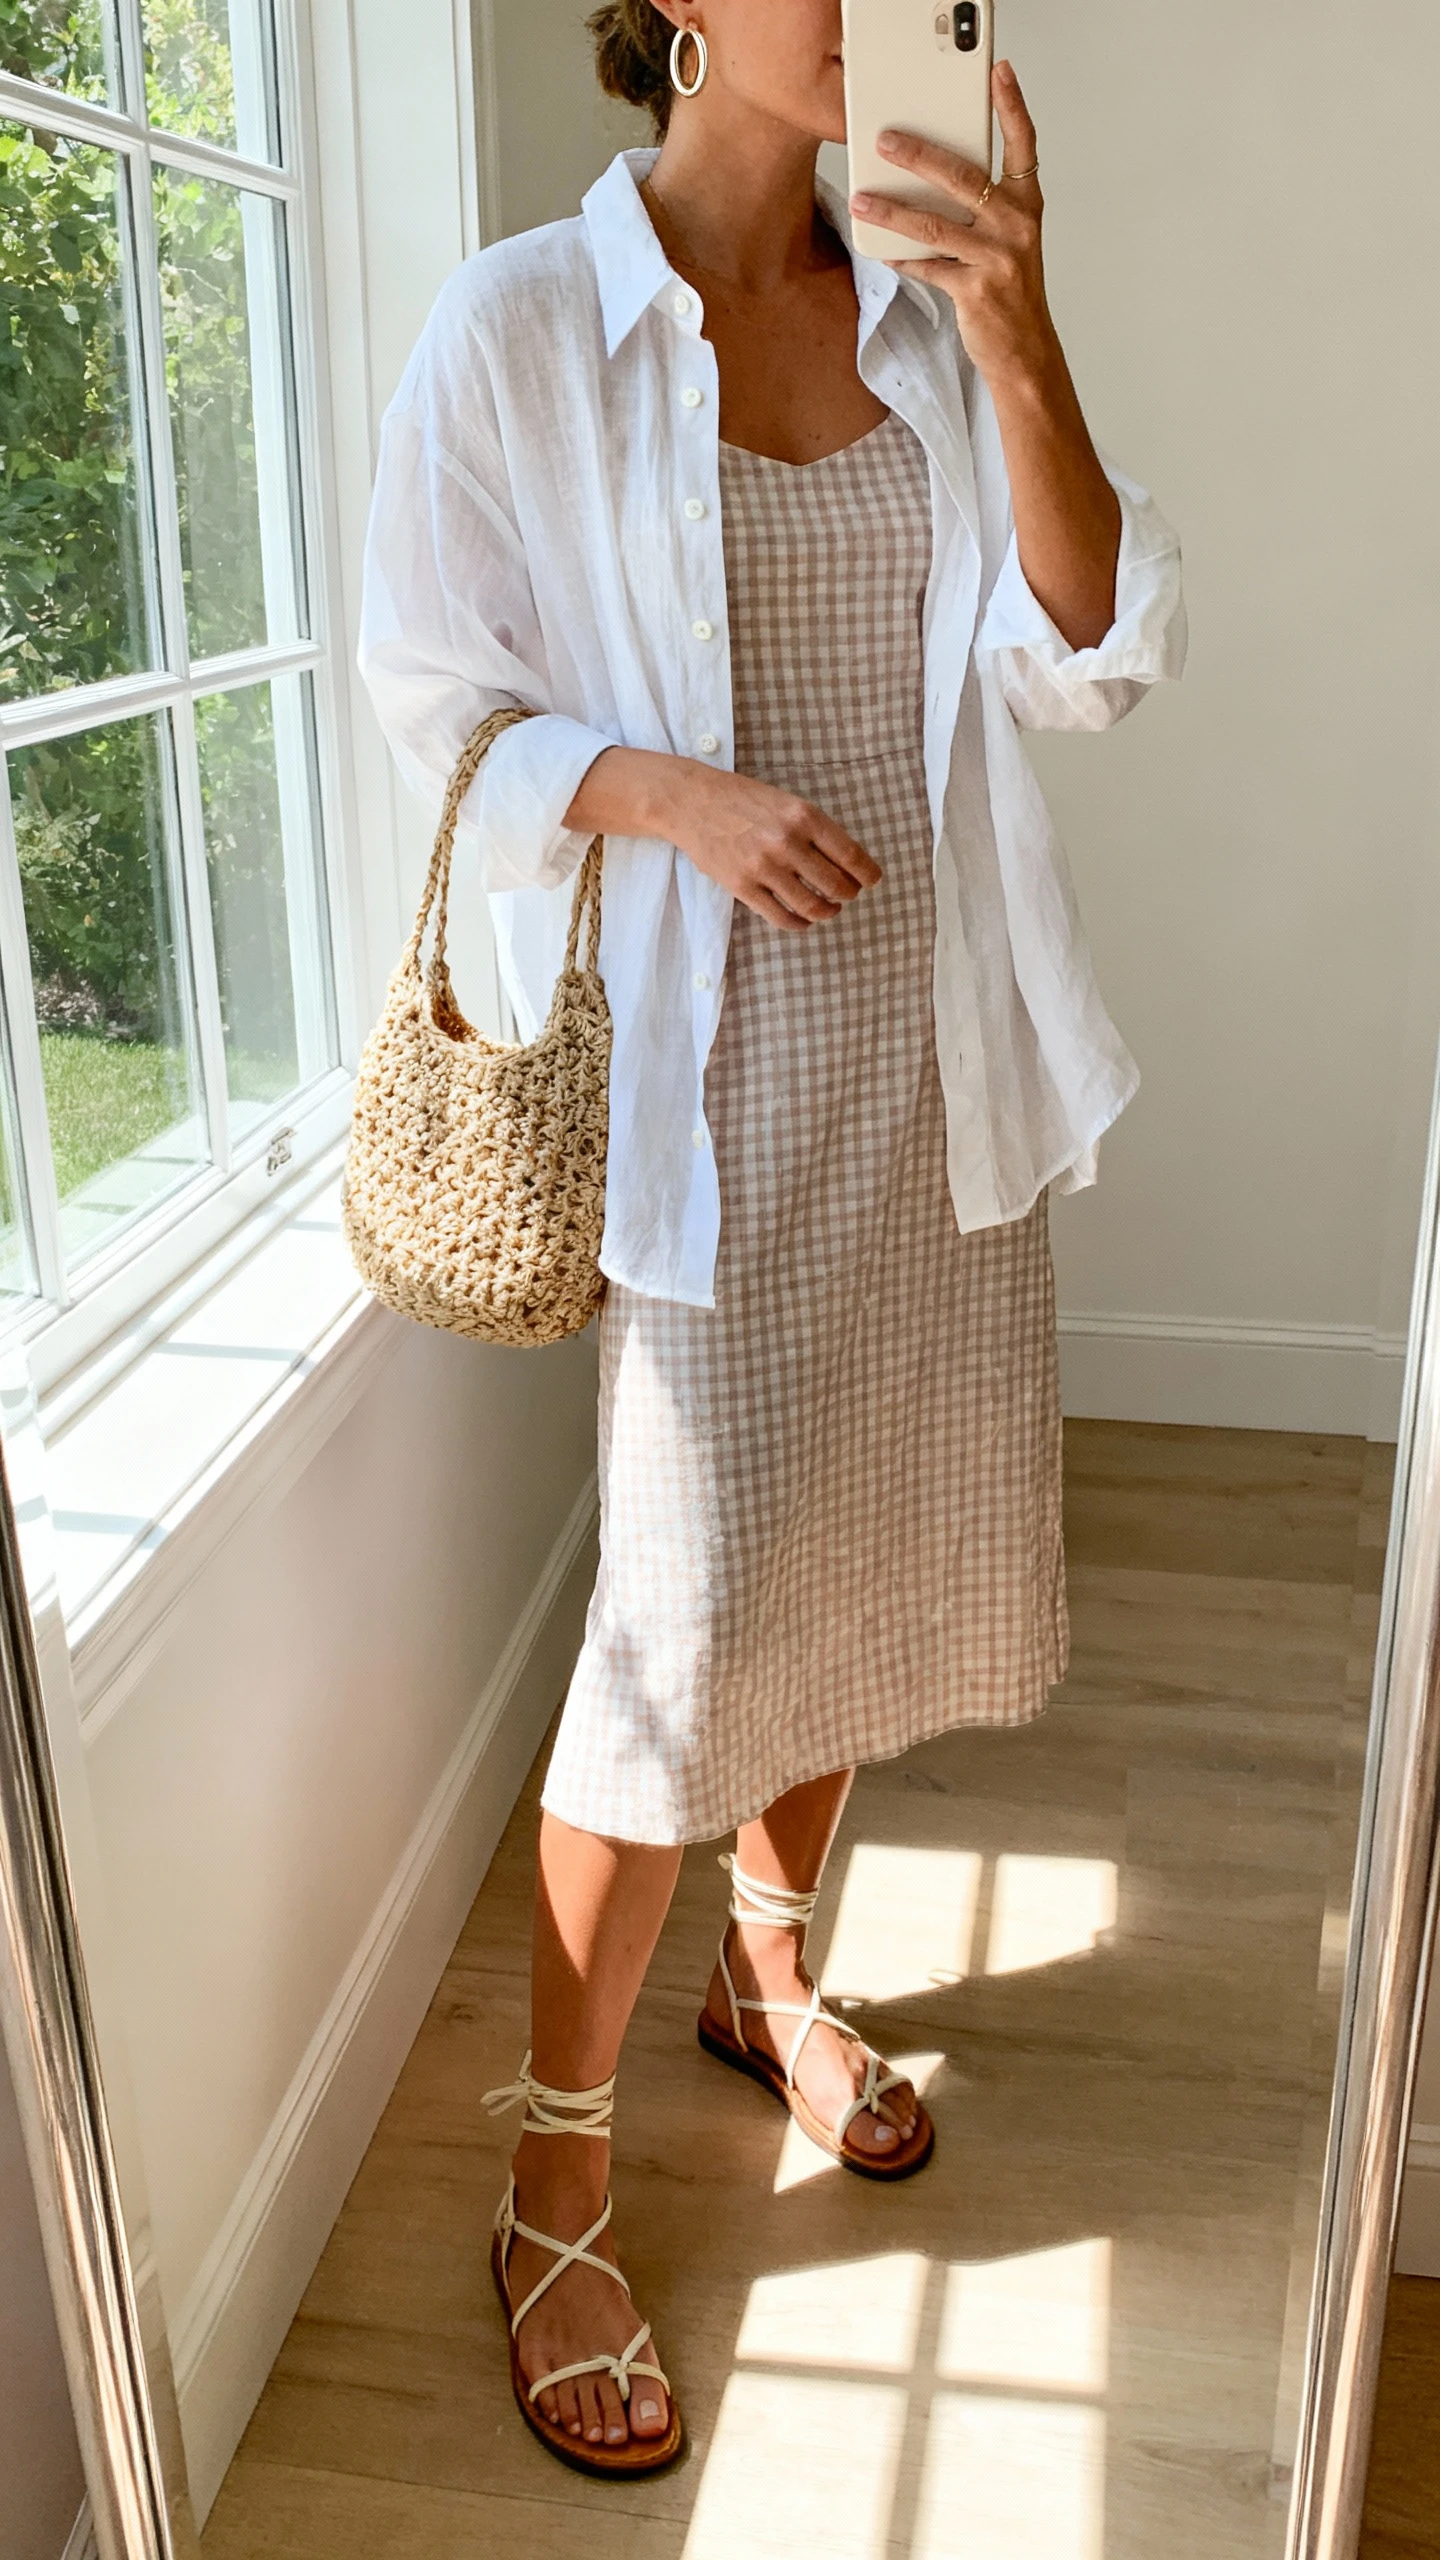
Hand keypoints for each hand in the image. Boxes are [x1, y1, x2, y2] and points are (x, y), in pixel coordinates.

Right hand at [568, 748, 881, 932]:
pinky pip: (781, 917)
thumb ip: (813, 828)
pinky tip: (805, 920)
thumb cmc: (742, 799)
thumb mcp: (785, 801)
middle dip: (848, 894)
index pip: (850, 855)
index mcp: (803, 816)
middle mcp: (786, 842)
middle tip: (848, 895)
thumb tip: (846, 861)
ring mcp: (764, 867)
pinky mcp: (742, 887)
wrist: (691, 801)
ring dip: (827, 912)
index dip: (867, 874)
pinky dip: (800, 923)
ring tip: (829, 909)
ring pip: (811, 905)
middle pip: (835, 885)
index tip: (872, 881)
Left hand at [849, 59, 1120, 650]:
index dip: (1011, 107)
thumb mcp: (1005, 244)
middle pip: (966, 177)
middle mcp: (1017, 228)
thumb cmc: (1010, 298)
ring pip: (938, 225)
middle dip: (924, 154)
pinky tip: (876, 248)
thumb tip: (928, 181)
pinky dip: (902, 259)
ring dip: (894, 210)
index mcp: (1027, 207)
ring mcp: (999, 261)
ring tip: (862, 196)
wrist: (1027, 360)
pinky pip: (931, 270)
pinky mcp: (977, 294)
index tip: (995, 69)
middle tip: (886, 135)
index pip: (1023, 146)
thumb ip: (976, 210)